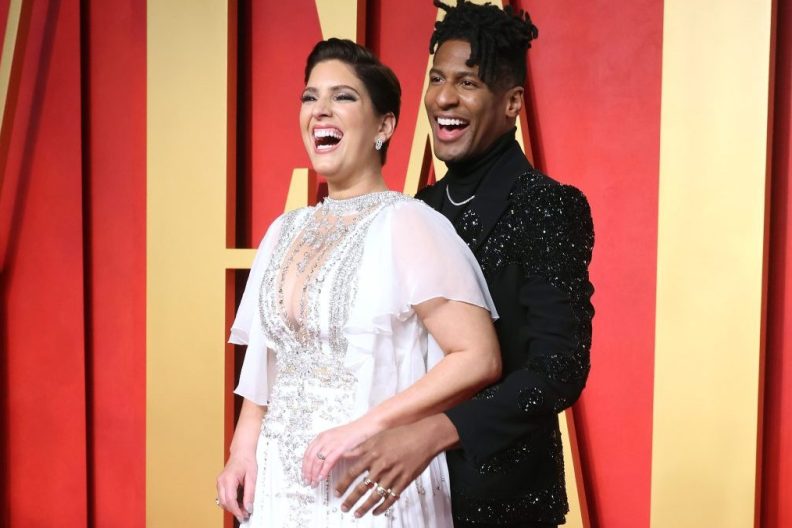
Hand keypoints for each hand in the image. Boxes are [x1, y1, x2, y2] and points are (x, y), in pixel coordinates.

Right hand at [216, 453, 256, 522]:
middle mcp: (221, 481)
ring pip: (222, 501)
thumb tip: (248, 508)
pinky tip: (239, 501)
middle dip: (234, 510)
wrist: (242, 451)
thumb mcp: (252, 477)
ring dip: (232, 507)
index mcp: (228, 479)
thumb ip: (250, 494)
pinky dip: (231, 501)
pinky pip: (223, 496)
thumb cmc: (247, 461)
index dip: (236, 511)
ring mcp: (219, 482)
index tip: (243, 516)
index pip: (230, 500)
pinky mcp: (221, 483)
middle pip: (224, 502)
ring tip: (243, 508)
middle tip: (245, 514)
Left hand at [302, 417, 381, 486]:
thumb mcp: (337, 442)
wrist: (366, 426)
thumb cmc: (354, 434)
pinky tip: (322, 477)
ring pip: (317, 460)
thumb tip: (323, 467)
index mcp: (322, 436)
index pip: (307, 453)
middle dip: (307, 472)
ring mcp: (332, 442)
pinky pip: (328, 461)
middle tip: (307, 482)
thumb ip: (329, 452)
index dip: (304, 466)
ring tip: (314, 483)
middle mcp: (325, 438)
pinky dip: (323, 471)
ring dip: (313, 474)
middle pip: (309, 457)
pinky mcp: (340, 447)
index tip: (304, 475)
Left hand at [334, 415, 458, 516]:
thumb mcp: (378, 436)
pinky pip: (391, 498)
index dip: (343, 484)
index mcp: (373, 454)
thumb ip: (361, 447)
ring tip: (357, 513)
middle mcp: (381, 466)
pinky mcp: (404, 481)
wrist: (424, 437)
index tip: (337, 492)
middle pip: (362, 487)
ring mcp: (393, 475)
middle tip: (344, 507)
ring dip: (364, 507)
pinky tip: (376, 511)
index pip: (353, 472)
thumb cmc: (401, 434)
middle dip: (351, 500)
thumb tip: (345, 453)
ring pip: (375, 496)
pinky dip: (382, 507)